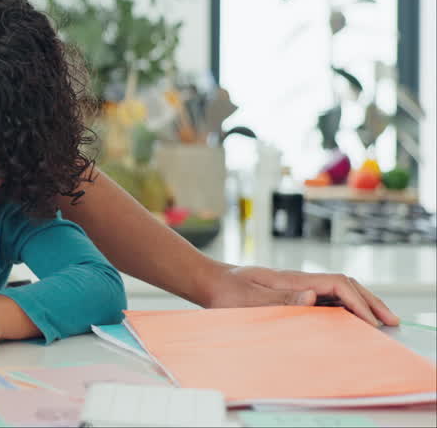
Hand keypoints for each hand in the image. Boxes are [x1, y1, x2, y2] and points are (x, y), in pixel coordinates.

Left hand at [204, 265, 398, 326]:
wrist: (209, 282)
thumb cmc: (226, 292)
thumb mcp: (249, 299)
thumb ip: (280, 299)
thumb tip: (313, 297)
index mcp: (293, 279)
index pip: (337, 285)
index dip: (358, 302)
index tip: (371, 321)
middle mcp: (299, 280)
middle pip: (344, 285)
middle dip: (369, 301)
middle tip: (390, 320)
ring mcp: (296, 286)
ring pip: (337, 291)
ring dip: (359, 304)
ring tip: (378, 321)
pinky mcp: (291, 293)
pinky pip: (324, 298)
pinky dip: (342, 307)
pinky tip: (349, 319)